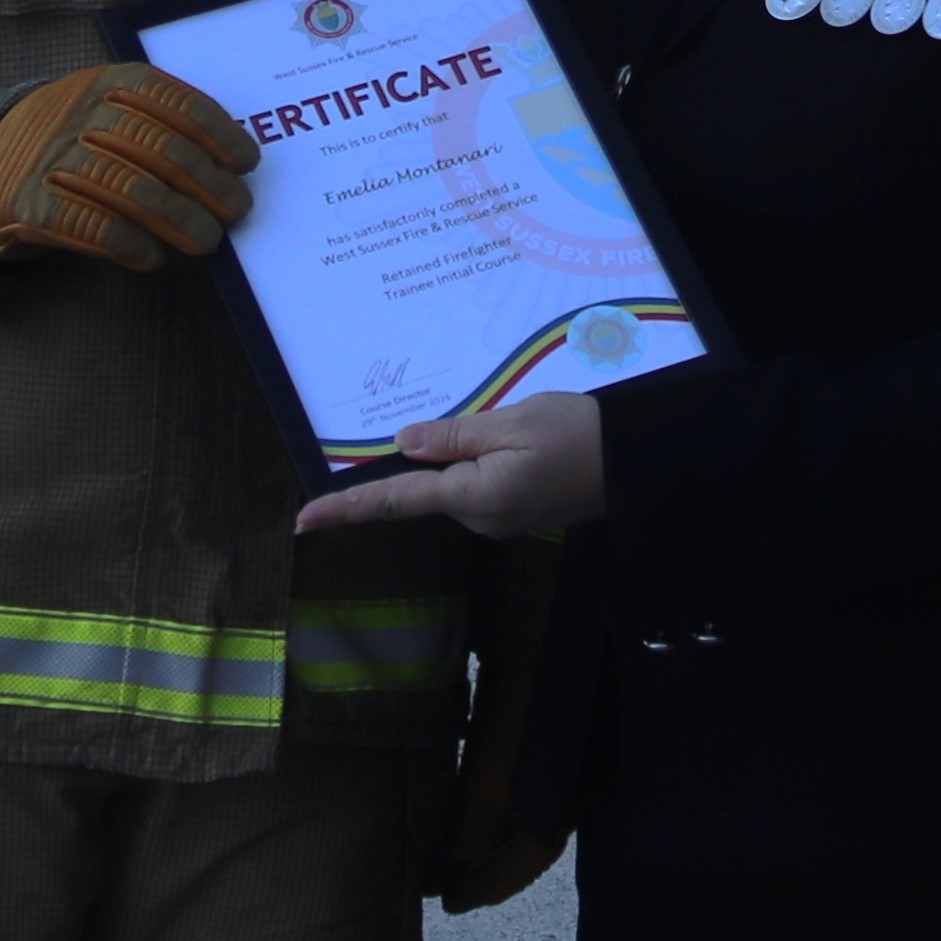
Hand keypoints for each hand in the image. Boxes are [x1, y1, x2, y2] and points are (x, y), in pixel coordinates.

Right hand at [0, 63, 258, 269]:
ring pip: (130, 188)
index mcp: (105, 81)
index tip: (246, 162)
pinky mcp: (26, 202)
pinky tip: (151, 256)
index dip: (217, 132)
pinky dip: (128, 242)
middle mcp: (78, 113)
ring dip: (178, 219)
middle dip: (208, 182)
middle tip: (236, 209)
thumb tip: (228, 166)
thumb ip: (156, 124)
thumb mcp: (103, 108)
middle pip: (159, 148)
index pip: (173, 101)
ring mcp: (50, 157)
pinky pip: (89, 223)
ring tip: (207, 240)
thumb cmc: (68, 140)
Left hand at [293, 393, 603, 540]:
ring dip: (462, 456)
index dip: (346, 508)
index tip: (303, 520)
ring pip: (456, 485)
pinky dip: (481, 462)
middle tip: (472, 420)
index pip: (395, 502)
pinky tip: (512, 438)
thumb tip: (403, 444)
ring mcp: (501, 520)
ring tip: (512, 422)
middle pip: (428, 489)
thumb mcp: (512, 421)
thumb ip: (454, 436)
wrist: (637, 464)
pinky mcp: (519, 511)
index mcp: (473, 497)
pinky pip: (480, 486)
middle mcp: (480, 518)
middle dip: (429, 456)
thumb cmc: (577, 435)